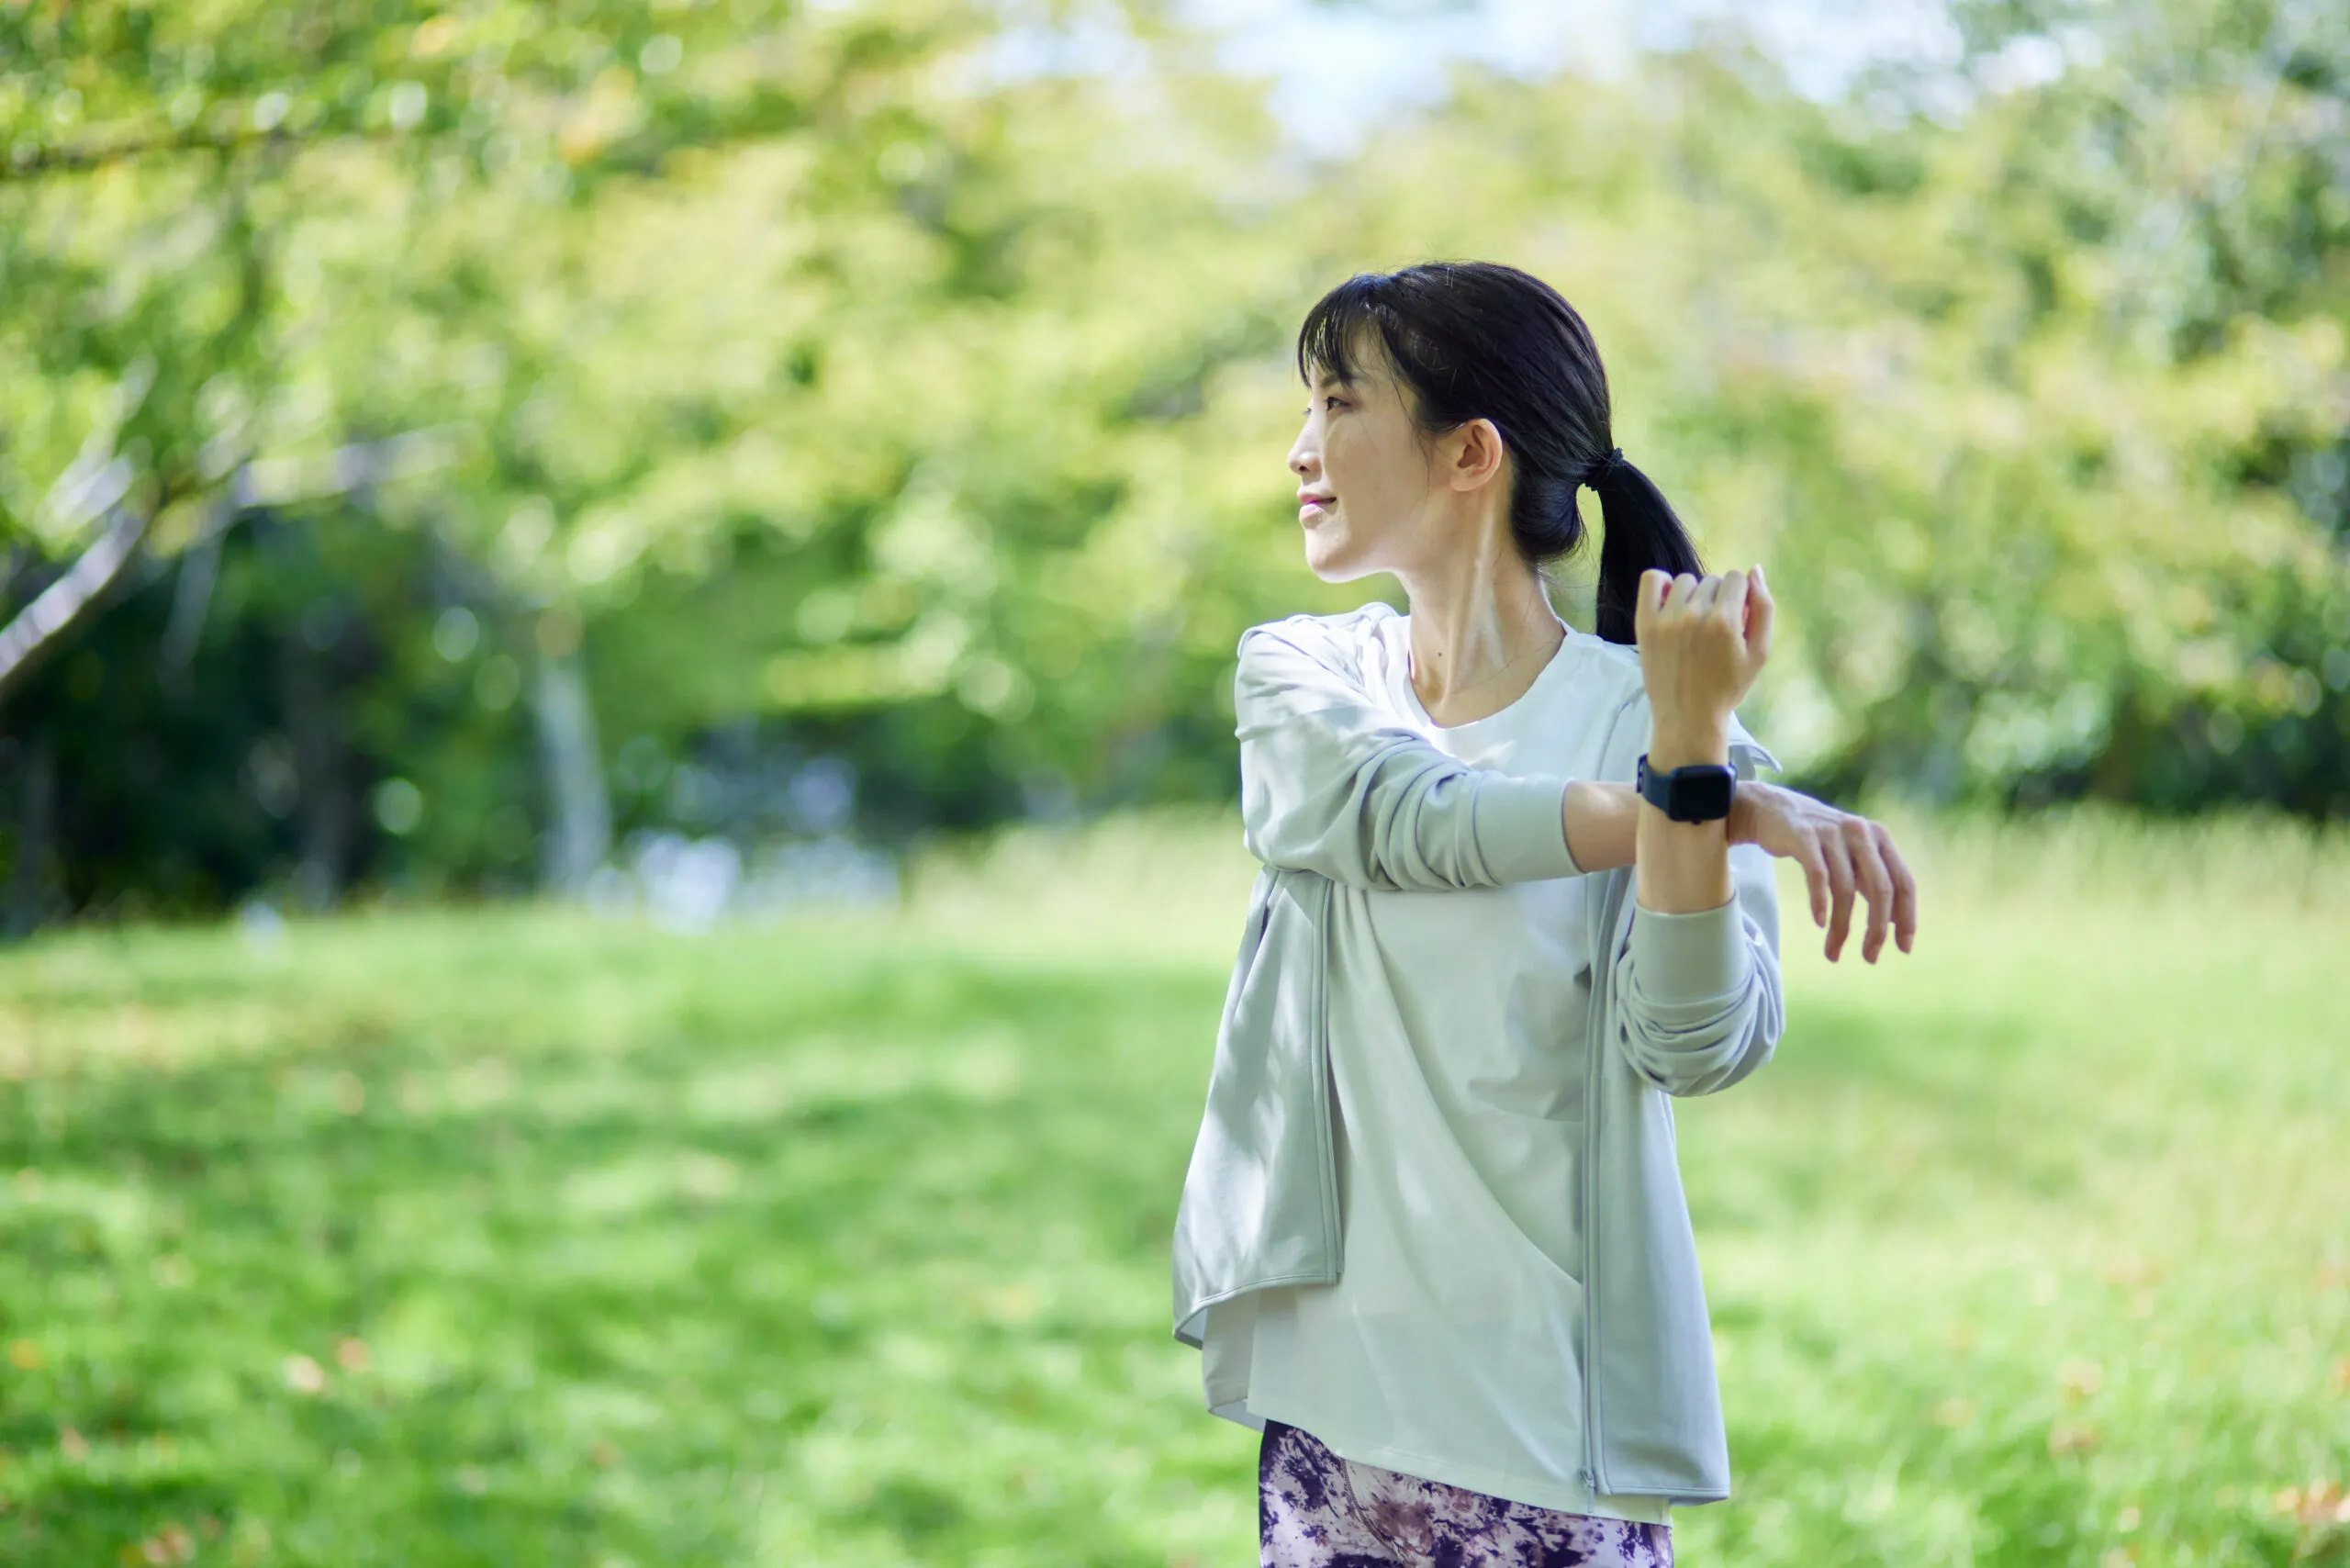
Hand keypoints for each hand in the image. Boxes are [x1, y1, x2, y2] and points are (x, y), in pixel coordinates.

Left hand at [1635, 565, 1772, 763]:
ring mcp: (1667, 620)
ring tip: (1693, 623)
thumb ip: (1764, 608)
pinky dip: (1662, 584)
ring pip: (1686, 581)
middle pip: (1713, 580)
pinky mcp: (1645, 625)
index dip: (1740, 597)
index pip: (1737, 578)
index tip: (1736, 619)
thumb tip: (1754, 569)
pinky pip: (1652, 579)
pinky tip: (1671, 604)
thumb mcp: (1760, 652)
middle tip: (1714, 629)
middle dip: (1718, 599)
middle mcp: (1695, 616)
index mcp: (1726, 622)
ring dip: (1693, 595)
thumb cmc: (1728, 686)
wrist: (1688, 717)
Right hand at [1727, 781, 1917, 962]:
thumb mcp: (1852, 856)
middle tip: (1869, 958)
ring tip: (1833, 952)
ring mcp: (1833, 833)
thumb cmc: (1817, 841)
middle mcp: (1861, 833)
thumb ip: (1873, 881)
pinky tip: (1819, 923)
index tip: (1903, 949)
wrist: (1773, 810)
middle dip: (1877, 929)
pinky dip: (1820, 903)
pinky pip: (1818, 876)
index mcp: (1880, 838)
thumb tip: (1895, 923)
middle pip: (1881, 889)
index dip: (1907, 918)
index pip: (1905, 883)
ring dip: (1841, 927)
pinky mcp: (1804, 836)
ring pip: (1845, 889)